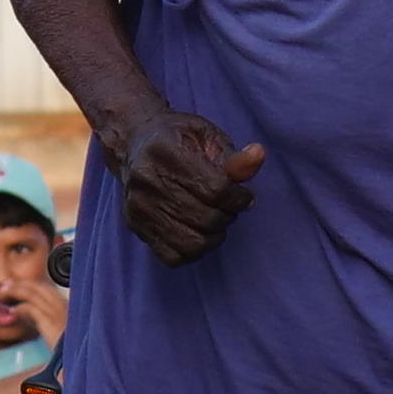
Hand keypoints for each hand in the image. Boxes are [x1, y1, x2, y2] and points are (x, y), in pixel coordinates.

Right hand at [110, 109, 265, 265]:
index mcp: (165, 150)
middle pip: (205, 218)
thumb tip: (258, 156)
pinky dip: (194, 251)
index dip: (239, 198)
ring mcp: (138, 206)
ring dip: (214, 237)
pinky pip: (173, 257)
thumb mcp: (207, 136)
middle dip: (228, 216)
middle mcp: (146, 180)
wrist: (134, 144)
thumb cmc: (178, 138)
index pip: (215, 189)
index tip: (244, 196)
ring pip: (192, 243)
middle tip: (229, 207)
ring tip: (216, 221)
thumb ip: (233, 156)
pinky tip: (199, 233)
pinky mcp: (135, 226)